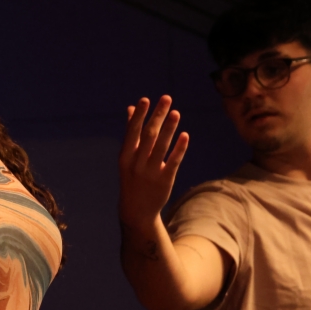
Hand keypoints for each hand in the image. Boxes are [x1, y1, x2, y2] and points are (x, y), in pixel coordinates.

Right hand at [118, 96, 189, 229]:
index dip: (139, 116)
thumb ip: (131, 133)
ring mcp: (150, 173)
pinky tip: (185, 135)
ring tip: (176, 112)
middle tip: (166, 99)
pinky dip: (179, 148)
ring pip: (161, 147)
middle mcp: (136, 164)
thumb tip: (131, 108)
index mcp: (125, 156)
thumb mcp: (127, 157)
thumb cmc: (132, 177)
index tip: (145, 100)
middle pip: (148, 136)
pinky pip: (173, 162)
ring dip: (169, 129)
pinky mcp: (164, 181)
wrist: (136, 210)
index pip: (132, 132)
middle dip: (157, 116)